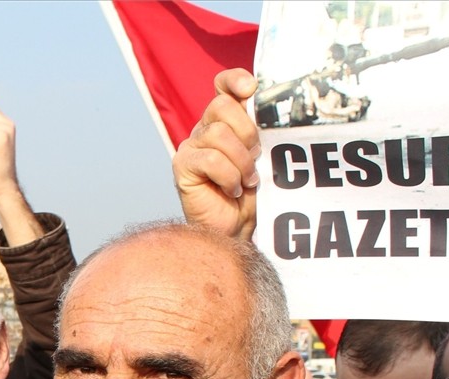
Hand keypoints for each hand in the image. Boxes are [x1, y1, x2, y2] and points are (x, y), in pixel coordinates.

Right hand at [173, 69, 260, 239]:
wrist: (236, 229)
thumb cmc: (250, 194)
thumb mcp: (263, 155)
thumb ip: (260, 128)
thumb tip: (266, 105)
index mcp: (224, 121)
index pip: (223, 87)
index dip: (235, 80)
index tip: (252, 88)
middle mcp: (204, 130)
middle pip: (222, 106)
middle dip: (247, 132)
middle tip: (255, 157)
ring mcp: (190, 148)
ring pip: (218, 134)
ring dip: (240, 160)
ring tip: (246, 179)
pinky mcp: (182, 167)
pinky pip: (210, 159)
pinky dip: (228, 176)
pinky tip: (231, 189)